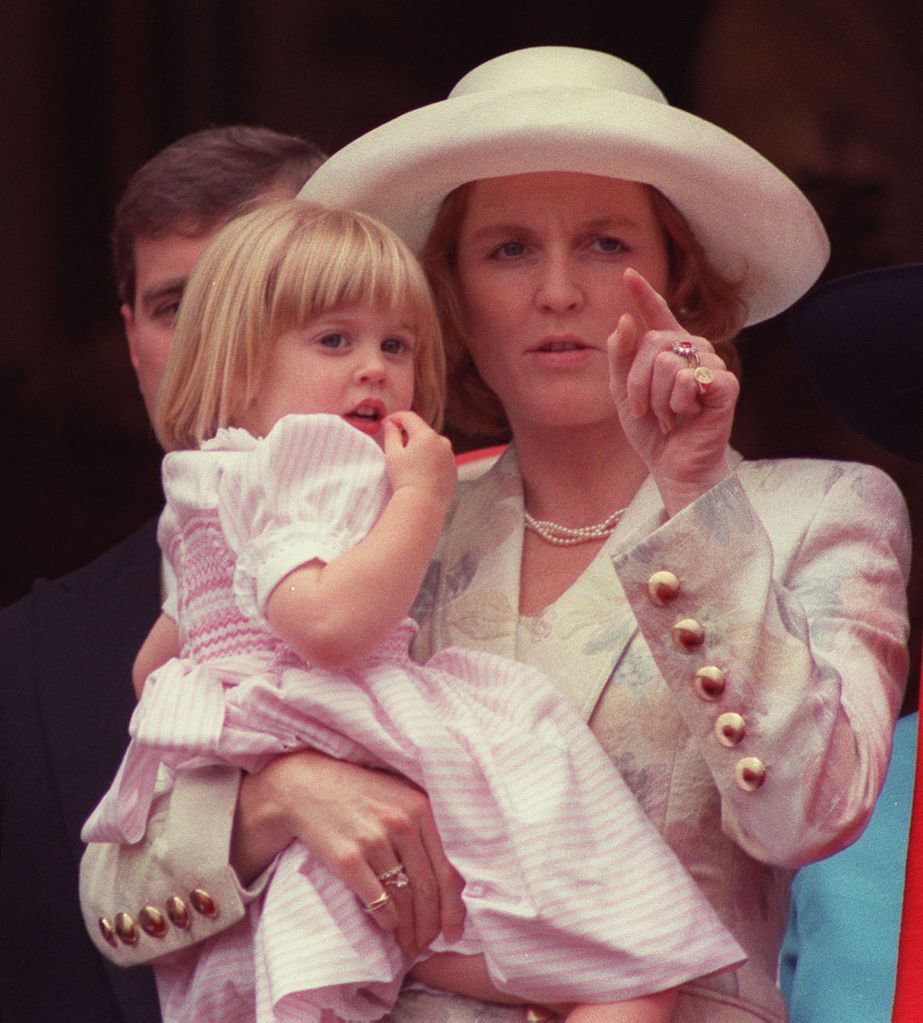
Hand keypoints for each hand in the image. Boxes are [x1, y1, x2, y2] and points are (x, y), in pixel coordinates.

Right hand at [232, 749, 465, 955]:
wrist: (307, 786)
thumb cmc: (359, 795)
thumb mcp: (398, 798)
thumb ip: (424, 830)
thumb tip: (453, 879)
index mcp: (420, 808)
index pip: (446, 869)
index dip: (453, 907)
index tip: (453, 931)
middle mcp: (401, 823)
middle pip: (427, 888)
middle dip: (431, 924)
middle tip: (429, 944)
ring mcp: (374, 840)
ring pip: (403, 897)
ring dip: (408, 928)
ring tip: (409, 943)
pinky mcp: (347, 858)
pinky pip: (376, 899)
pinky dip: (386, 919)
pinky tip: (388, 927)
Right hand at [383, 411, 456, 512]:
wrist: (423, 504)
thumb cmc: (405, 480)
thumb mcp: (393, 454)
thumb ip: (391, 434)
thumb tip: (390, 424)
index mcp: (426, 435)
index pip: (409, 417)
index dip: (395, 418)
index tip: (386, 424)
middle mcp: (442, 442)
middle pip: (422, 431)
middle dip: (408, 436)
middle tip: (395, 448)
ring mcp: (450, 456)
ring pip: (432, 446)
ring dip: (421, 449)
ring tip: (409, 465)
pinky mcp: (453, 469)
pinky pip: (440, 459)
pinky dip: (430, 461)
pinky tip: (421, 474)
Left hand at [608, 268, 737, 514]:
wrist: (673, 465)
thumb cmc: (652, 431)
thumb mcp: (623, 393)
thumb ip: (621, 356)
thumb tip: (625, 320)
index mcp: (669, 351)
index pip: (657, 316)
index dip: (643, 295)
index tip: (627, 274)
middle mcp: (693, 351)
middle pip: (652, 343)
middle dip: (637, 382)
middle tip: (645, 411)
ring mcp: (712, 365)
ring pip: (667, 362)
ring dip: (657, 398)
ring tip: (668, 417)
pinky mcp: (725, 384)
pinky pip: (688, 379)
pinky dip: (678, 403)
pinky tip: (688, 416)